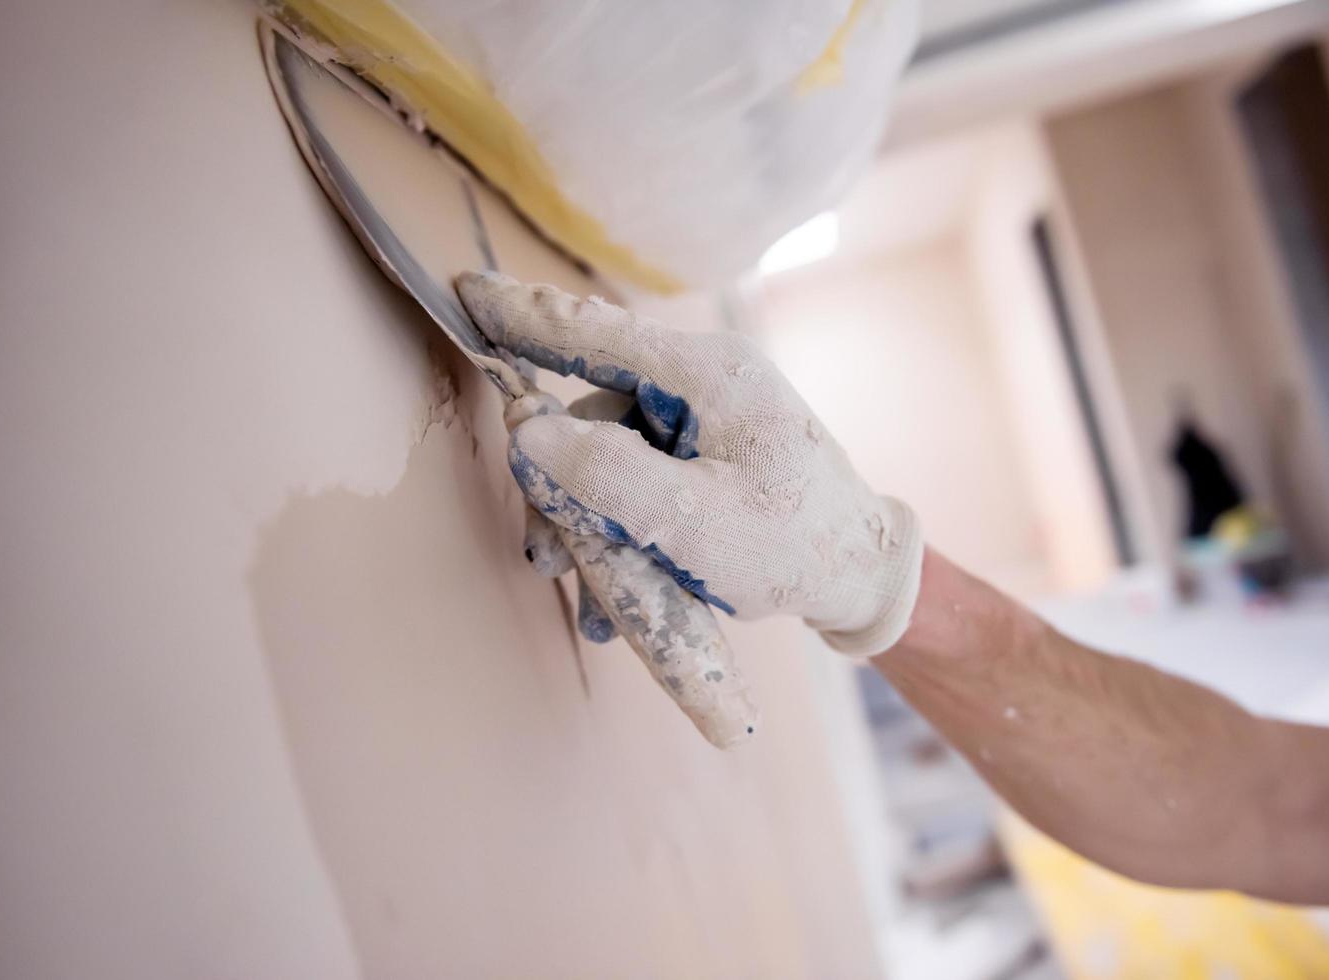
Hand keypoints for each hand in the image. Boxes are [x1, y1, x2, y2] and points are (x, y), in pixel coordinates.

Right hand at [457, 272, 922, 655]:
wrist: (863, 579)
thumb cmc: (794, 548)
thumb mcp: (694, 524)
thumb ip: (607, 477)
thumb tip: (528, 433)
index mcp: (707, 375)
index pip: (595, 331)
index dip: (523, 315)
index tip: (465, 289)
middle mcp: (704, 384)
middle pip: (595, 417)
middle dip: (563, 490)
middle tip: (545, 556)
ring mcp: (708, 421)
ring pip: (612, 460)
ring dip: (593, 527)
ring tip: (596, 602)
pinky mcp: (710, 456)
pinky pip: (643, 483)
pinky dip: (626, 533)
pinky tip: (622, 598)